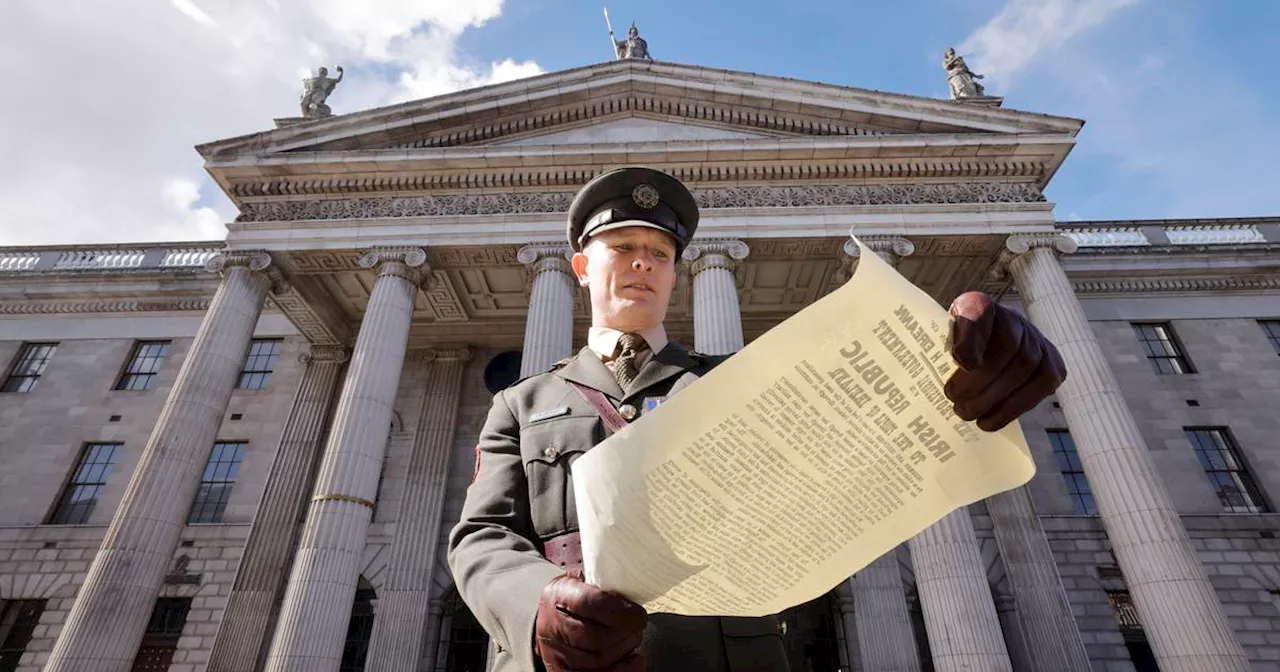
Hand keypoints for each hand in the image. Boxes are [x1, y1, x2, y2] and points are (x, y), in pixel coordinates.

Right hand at [535, 571, 646, 671]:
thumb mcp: (581, 578)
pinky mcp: (560, 670)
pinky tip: (634, 660)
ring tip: (632, 638)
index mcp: (558, 596)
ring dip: (625, 650)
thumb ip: (601, 578)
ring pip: (599, 660)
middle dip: (627, 633)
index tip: (639, 614)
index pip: (591, 604)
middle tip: (638, 626)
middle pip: (598, 638)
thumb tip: (632, 576)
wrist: (547, 617)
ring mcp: (555, 652)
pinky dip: (620, 670)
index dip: (622, 612)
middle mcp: (552, 626)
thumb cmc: (573, 596)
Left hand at [945, 292, 1065, 430]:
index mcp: (978, 305)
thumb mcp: (937, 343)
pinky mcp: (1052, 365)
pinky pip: (1041, 385)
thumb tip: (936, 372)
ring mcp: (1036, 340)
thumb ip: (936, 348)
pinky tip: (991, 421)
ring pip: (1025, 366)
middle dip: (979, 379)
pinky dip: (1014, 408)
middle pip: (1007, 344)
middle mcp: (1012, 317)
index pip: (978, 310)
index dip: (972, 336)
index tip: (959, 361)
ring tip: (969, 414)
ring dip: (994, 398)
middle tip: (955, 400)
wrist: (987, 354)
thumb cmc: (955, 353)